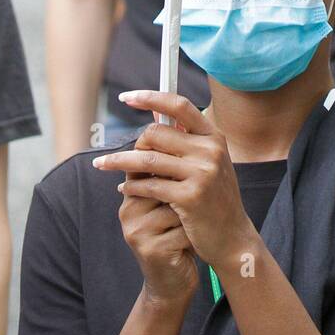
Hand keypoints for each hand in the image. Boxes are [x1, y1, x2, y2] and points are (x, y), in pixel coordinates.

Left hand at [95, 91, 256, 270]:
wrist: (232, 238)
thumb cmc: (214, 198)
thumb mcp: (207, 163)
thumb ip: (184, 139)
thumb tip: (153, 113)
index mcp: (214, 137)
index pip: (180, 105)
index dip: (151, 97)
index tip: (127, 96)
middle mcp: (210, 150)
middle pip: (156, 133)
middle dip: (134, 143)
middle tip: (119, 155)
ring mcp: (202, 173)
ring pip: (147, 159)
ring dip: (119, 162)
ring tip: (103, 165)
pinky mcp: (190, 197)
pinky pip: (149, 185)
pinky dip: (131, 186)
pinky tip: (124, 188)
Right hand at [116, 173, 197, 308]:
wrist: (172, 284)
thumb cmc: (175, 237)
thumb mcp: (166, 207)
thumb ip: (167, 178)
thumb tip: (181, 136)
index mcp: (130, 196)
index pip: (146, 165)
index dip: (170, 163)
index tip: (190, 171)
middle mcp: (128, 211)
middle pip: (164, 183)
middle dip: (185, 192)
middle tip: (198, 202)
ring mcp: (137, 231)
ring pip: (176, 205)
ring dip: (192, 214)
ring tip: (193, 226)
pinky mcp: (151, 249)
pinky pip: (182, 227)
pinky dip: (194, 233)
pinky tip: (193, 242)